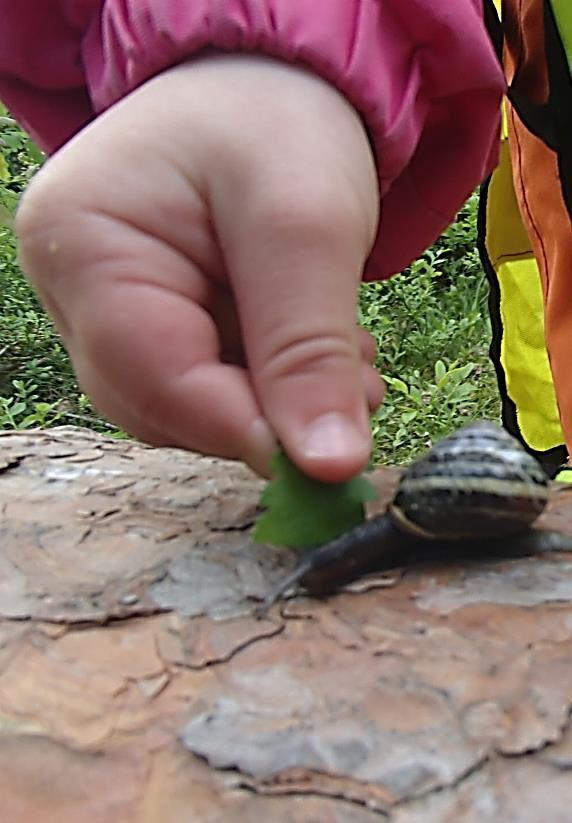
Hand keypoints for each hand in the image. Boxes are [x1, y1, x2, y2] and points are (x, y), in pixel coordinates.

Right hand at [17, 55, 381, 480]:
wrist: (264, 85)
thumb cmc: (275, 122)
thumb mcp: (307, 222)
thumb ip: (309, 348)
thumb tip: (326, 466)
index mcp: (83, 240)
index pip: (153, 375)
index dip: (241, 429)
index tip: (326, 464)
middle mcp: (75, 286)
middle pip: (162, 403)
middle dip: (264, 414)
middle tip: (353, 394)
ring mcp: (105, 308)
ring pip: (186, 406)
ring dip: (272, 403)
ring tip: (344, 362)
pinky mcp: (146, 322)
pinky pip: (201, 387)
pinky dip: (266, 387)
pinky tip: (317, 353)